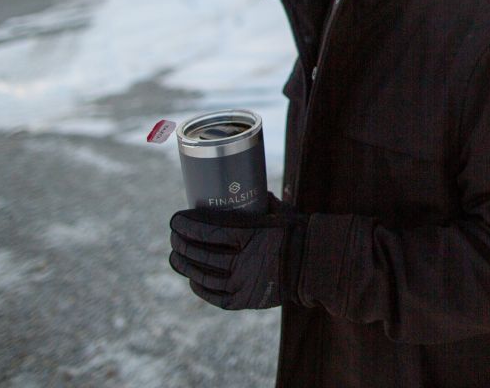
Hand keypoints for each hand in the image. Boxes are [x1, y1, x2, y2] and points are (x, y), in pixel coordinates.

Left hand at [169, 197, 305, 309]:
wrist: (316, 265)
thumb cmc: (298, 233)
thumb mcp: (280, 212)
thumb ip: (261, 203)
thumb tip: (248, 188)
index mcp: (252, 236)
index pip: (209, 231)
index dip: (187, 225)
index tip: (175, 219)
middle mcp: (246, 261)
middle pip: (202, 253)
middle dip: (181, 244)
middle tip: (173, 236)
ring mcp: (244, 283)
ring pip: (204, 276)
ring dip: (184, 266)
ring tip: (174, 257)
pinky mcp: (246, 301)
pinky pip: (215, 296)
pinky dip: (200, 287)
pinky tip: (191, 279)